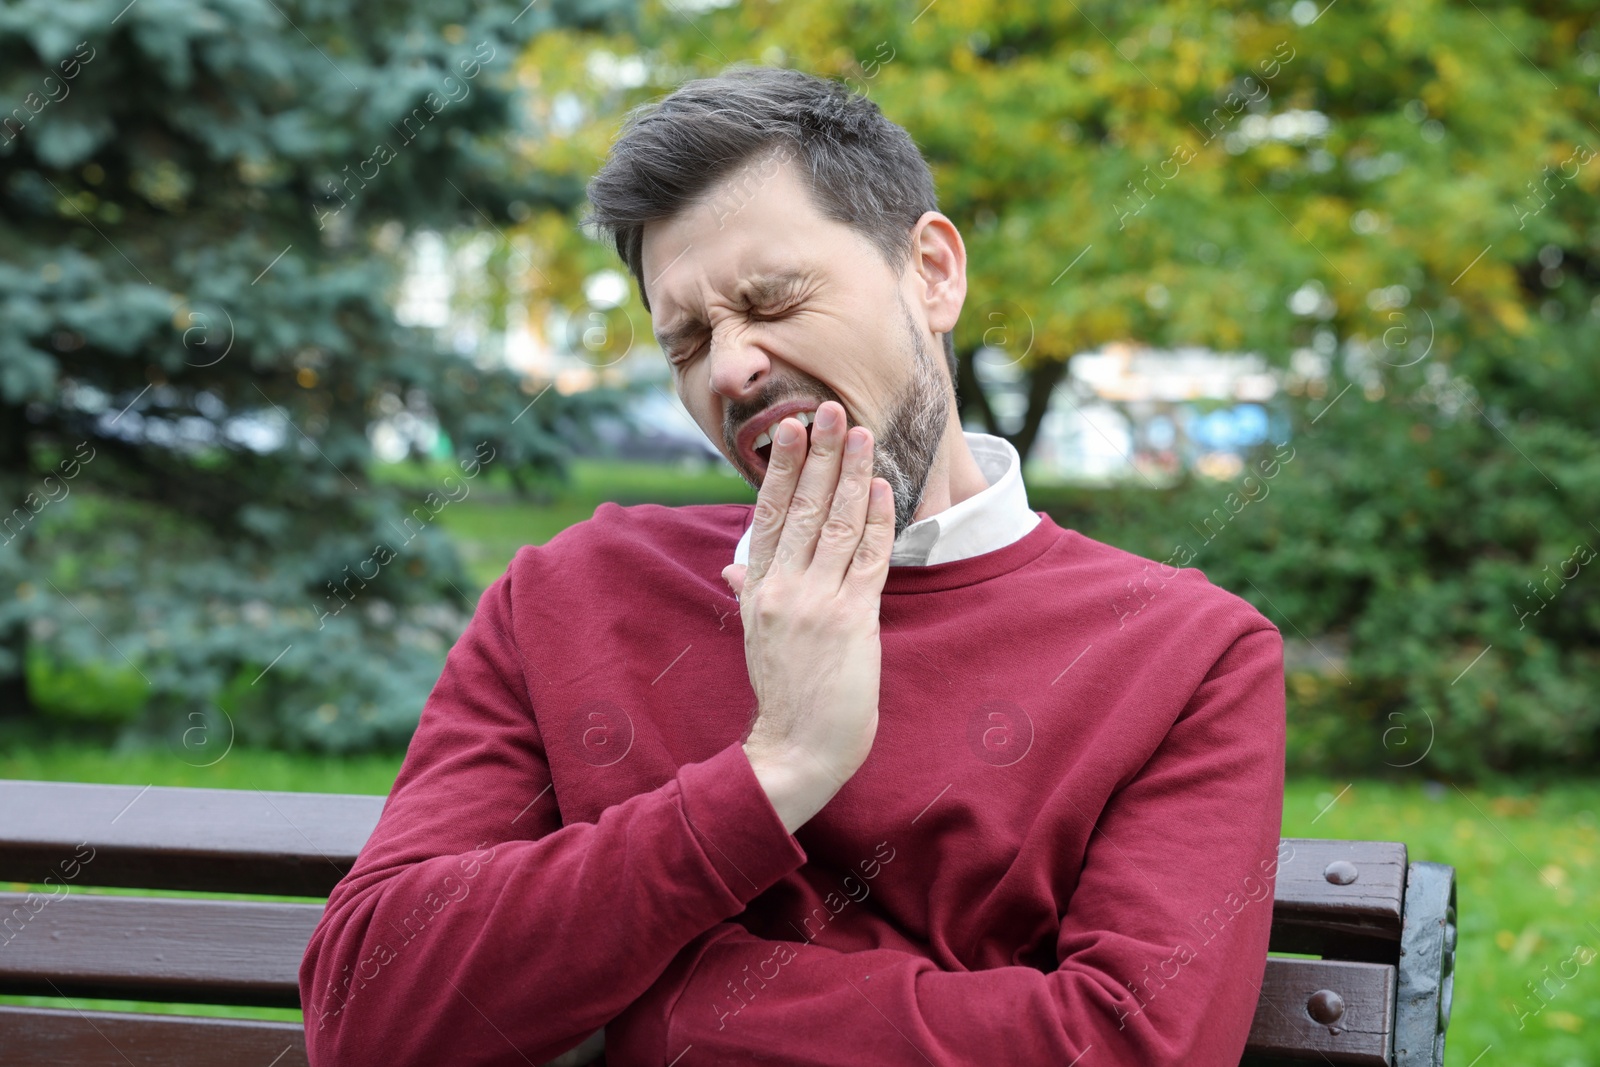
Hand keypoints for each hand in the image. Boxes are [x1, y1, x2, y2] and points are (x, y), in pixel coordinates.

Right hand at [720, 400, 895, 832]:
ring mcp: (816, 602)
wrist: (797, 749)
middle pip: (802, 507)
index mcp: (758, 589)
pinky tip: (882, 488)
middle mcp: (783, 588)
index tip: (793, 428)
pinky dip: (877, 520)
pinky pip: (868, 558)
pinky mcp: (852, 620)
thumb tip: (733, 563)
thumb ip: (749, 592)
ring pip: (835, 523)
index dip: (784, 468)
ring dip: (851, 473)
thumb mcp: (758, 637)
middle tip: (831, 409)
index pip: (769, 515)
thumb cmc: (785, 695)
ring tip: (862, 433)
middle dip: (819, 454)